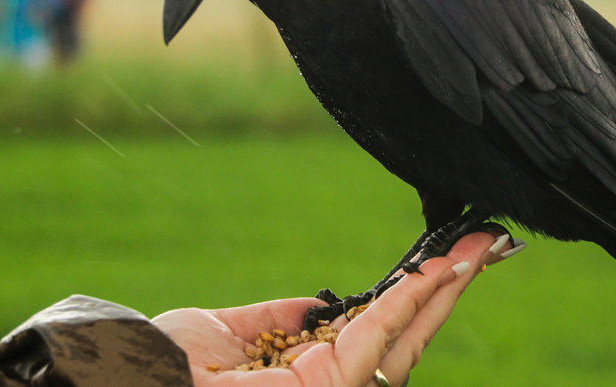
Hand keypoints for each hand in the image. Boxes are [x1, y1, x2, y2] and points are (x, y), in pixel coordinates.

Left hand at [153, 231, 510, 385]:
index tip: (445, 258)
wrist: (129, 376)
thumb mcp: (232, 332)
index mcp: (309, 374)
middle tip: (487, 243)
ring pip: (407, 337)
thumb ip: (280, 320)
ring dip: (446, 288)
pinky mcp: (330, 386)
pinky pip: (380, 336)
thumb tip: (319, 307)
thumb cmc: (165, 366)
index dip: (416, 296)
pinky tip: (437, 268)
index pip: (378, 332)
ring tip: (480, 248)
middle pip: (407, 335)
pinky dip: (412, 299)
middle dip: (449, 288)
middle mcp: (330, 383)